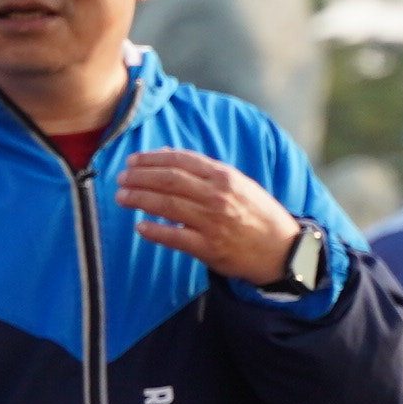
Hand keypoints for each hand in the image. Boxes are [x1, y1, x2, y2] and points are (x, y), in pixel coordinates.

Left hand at [114, 150, 300, 282]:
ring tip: (122, 197)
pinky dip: (154, 231)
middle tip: (121, 178)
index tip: (133, 161)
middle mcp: (217, 197)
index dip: (152, 159)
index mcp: (224, 177)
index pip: (181, 161)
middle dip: (140, 177)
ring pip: (167, 206)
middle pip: (169, 181)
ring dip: (139, 199)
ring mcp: (212, 222)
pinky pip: (174, 238)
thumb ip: (203, 170)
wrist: (281, 249)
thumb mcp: (237, 184)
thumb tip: (165, 154)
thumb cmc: (255, 213)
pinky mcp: (208, 247)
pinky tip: (139, 226)